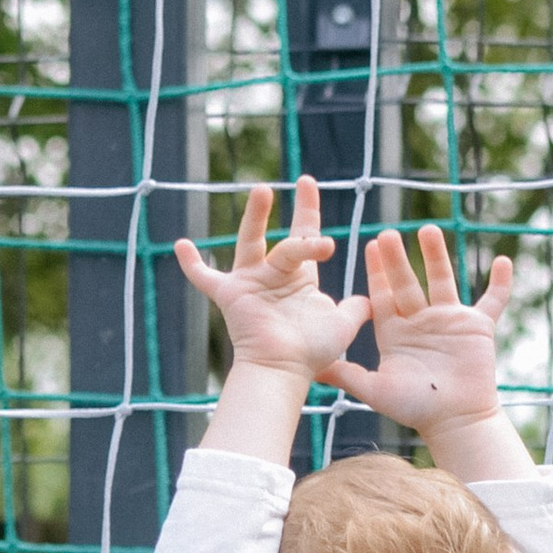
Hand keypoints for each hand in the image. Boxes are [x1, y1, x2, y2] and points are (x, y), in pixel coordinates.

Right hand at [175, 177, 367, 387]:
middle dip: (296, 209)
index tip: (308, 183)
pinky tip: (180, 245)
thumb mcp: (341, 326)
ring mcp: (250, 282)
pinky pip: (205, 278)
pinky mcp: (230, 295)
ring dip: (256, 217)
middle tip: (306, 182)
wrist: (284, 370)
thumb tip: (372, 300)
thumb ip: (356, 310)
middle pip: (284, 235)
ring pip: (252, 243)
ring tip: (263, 191)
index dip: (308, 210)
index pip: (305, 236)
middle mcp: (274, 275)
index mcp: (298, 278)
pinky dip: (192, 265)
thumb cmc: (311, 352)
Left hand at [326, 224, 513, 438]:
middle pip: (408, 282)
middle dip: (398, 259)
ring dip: (436, 256)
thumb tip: (311, 369)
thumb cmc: (415, 409)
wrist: (455, 422)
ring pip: (442, 280)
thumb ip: (346, 375)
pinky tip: (504, 261)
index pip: (383, 296)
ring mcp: (450, 321)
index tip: (370, 246)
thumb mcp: (375, 390)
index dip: (377, 272)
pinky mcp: (478, 328)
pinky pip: (493, 301)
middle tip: (388, 233)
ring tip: (428, 229)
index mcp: (396, 333)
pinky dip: (501, 284)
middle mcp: (421, 322)